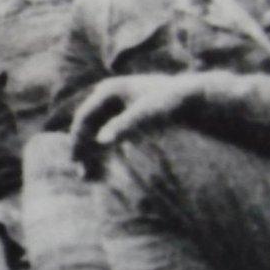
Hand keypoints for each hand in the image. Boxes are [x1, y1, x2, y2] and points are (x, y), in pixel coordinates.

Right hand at [70, 74, 225, 176]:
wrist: (194, 100)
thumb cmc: (172, 104)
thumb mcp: (148, 115)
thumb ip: (124, 127)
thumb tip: (101, 141)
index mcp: (109, 91)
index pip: (84, 116)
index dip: (77, 139)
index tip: (75, 161)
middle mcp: (108, 98)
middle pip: (87, 127)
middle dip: (84, 150)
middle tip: (82, 175)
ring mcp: (115, 109)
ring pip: (95, 135)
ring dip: (92, 156)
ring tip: (91, 179)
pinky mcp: (124, 120)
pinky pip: (106, 139)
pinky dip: (103, 155)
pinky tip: (104, 173)